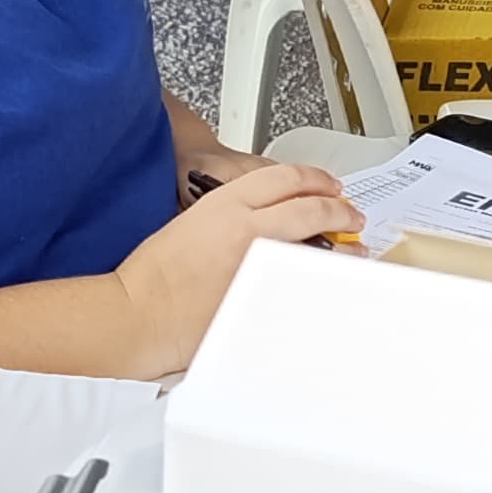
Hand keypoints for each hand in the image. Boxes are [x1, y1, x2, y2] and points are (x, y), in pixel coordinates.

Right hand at [113, 163, 361, 371]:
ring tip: (352, 252)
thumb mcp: (191, 224)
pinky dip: (319, 281)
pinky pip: (303, 285)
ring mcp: (260, 264)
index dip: (314, 179)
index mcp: (226, 204)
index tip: (328, 186)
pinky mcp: (264, 297)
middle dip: (339, 210)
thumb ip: (232, 218)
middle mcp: (248, 228)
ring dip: (339, 249)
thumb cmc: (152, 277)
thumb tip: (264, 222)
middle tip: (351, 216)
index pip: (284, 177)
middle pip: (311, 208)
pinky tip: (327, 286)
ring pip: (315, 247)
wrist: (139, 315)